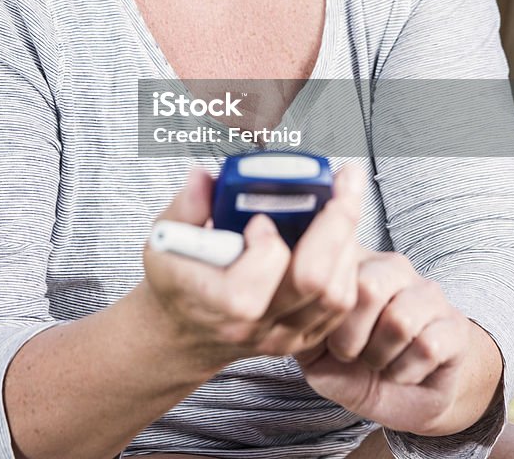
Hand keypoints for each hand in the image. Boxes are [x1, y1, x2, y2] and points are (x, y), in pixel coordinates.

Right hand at [143, 163, 365, 367]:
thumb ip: (186, 207)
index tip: (259, 219)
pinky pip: (342, 303)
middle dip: (334, 226)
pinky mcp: (305, 334)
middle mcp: (256, 326)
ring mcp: (285, 334)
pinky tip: (342, 229)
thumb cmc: (176, 283)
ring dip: (347, 241)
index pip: (252, 288)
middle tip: (340, 186)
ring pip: (337, 294)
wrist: (183, 332)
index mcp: (216, 304)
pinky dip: (348, 261)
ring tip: (344, 201)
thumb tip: (202, 179)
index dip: (264, 246)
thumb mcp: (166, 241)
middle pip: (314, 284)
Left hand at [294, 250, 502, 435]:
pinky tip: (402, 370)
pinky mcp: (454, 324)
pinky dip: (406, 372)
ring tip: (377, 360)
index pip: (333, 262)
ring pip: (400, 320)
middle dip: (350, 337)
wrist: (401, 398)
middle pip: (368, 287)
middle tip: (349, 354)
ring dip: (379, 357)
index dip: (323, 311)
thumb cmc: (352, 366)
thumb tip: (299, 305)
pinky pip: (427, 347)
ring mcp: (427, 292)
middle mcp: (391, 266)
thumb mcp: (314, 349)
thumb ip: (302, 324)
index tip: (321, 336)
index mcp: (353, 260)